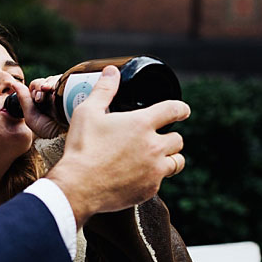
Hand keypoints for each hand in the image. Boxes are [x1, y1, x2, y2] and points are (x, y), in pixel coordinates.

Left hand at [9, 76, 62, 138]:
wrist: (66, 134)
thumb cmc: (49, 130)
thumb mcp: (31, 116)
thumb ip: (23, 100)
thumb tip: (14, 84)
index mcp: (43, 102)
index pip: (35, 87)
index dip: (34, 90)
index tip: (36, 99)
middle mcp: (52, 96)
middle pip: (42, 82)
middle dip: (39, 87)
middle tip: (40, 99)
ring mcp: (63, 92)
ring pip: (52, 79)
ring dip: (48, 84)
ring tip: (50, 93)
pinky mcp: (72, 89)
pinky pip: (63, 79)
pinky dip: (57, 82)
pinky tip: (56, 90)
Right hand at [45, 66, 188, 226]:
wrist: (78, 186)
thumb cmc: (82, 148)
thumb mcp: (87, 113)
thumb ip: (103, 90)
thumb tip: (111, 71)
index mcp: (142, 124)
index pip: (173, 110)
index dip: (181, 109)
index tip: (183, 111)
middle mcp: (154, 146)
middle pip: (178, 139)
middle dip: (170, 137)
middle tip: (159, 139)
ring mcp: (154, 170)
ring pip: (177, 162)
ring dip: (170, 158)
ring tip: (158, 159)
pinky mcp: (149, 189)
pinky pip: (160, 182)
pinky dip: (153, 178)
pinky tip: (139, 177)